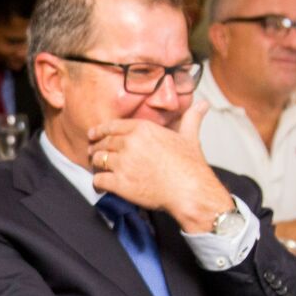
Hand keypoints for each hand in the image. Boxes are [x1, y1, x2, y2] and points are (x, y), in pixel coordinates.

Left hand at [87, 98, 231, 231]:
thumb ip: (191, 118)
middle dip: (96, 148)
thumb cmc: (190, 166)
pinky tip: (101, 185)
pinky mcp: (119, 183)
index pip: (112, 126)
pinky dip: (98, 183)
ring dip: (96, 164)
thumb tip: (202, 104)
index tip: (94, 134)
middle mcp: (130, 143)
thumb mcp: (190, 136)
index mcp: (143, 129)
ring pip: (98, 160)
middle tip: (93, 153)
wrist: (190, 191)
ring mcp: (123, 163)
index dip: (100, 131)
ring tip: (97, 168)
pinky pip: (99, 180)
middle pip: (103, 143)